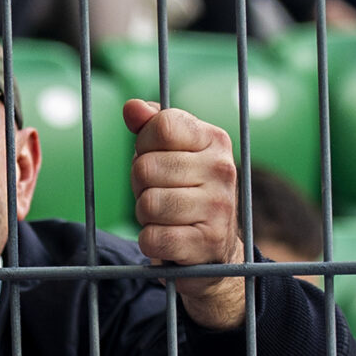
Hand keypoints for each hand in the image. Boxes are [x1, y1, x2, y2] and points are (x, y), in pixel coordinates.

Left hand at [123, 99, 244, 329]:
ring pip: (147, 204)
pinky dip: (150, 241)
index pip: (163, 126)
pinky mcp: (208, 244)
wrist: (213, 249)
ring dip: (145, 215)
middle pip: (145, 168)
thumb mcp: (171, 152)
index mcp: (214, 140)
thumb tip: (132, 107)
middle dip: (141, 185)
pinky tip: (168, 238)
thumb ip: (151, 126)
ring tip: (165, 216)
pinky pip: (153, 238)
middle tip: (160, 193)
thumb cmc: (184, 191)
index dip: (144, 144)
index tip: (156, 157)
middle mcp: (223, 170)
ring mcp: (220, 208)